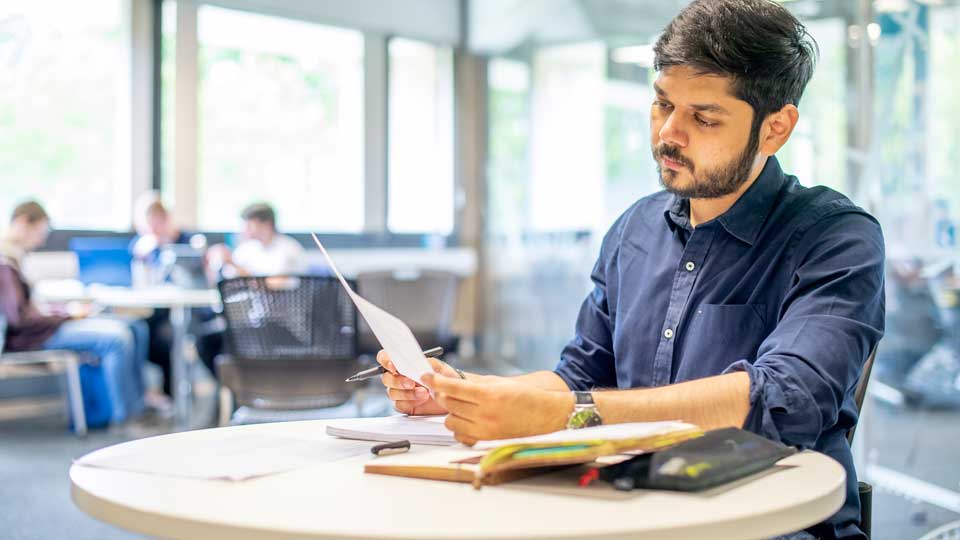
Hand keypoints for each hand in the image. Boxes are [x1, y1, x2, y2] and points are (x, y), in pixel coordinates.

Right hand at [376, 350, 460, 415]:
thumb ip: (425, 362)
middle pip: (386, 378)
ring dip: (406, 393)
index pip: (385, 358)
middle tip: (411, 382)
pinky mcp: (404, 405)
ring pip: (392, 393)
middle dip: (397, 381)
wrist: (454, 396)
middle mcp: (398, 377)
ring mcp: (400, 392)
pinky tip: (422, 400)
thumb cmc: (446, 378)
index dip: (385, 361)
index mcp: (403, 363)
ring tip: (424, 393)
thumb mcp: (438, 366)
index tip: (393, 366)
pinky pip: (399, 405)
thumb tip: (414, 362)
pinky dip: (409, 402)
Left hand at [422, 373, 573, 445]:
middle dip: (444, 395)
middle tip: (447, 390)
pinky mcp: (486, 442)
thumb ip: (473, 382)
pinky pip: (460, 436)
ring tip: (465, 407)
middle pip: (448, 404)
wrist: (548, 416)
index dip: (435, 381)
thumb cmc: (525, 397)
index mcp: (490, 395)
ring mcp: (485, 431)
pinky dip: (460, 428)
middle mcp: (485, 414)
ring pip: (451, 421)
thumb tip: (447, 377)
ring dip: (453, 413)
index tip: (425, 376)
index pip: (452, 388)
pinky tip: (470, 420)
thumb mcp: (500, 383)